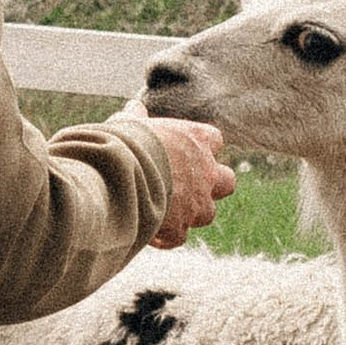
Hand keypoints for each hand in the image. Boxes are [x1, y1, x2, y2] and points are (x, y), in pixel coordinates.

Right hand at [136, 113, 236, 248]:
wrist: (118, 174)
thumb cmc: (124, 142)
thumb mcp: (129, 123)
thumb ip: (136, 118)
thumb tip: (134, 107)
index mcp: (196, 139)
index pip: (214, 139)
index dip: (201, 147)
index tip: (181, 152)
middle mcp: (205, 171)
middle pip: (227, 181)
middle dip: (211, 186)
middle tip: (186, 186)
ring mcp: (197, 201)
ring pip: (208, 212)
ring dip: (190, 213)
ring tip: (164, 211)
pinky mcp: (180, 226)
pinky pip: (179, 237)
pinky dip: (166, 237)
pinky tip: (149, 234)